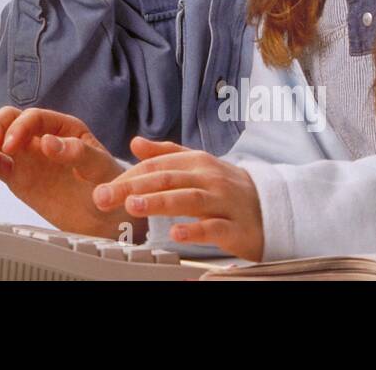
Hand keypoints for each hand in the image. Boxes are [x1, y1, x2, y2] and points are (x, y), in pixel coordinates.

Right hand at [0, 106, 145, 241]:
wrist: (106, 217)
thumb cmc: (109, 185)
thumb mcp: (99, 167)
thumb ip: (76, 153)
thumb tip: (48, 142)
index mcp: (63, 127)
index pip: (34, 117)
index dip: (19, 127)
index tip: (11, 145)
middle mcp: (42, 137)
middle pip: (10, 120)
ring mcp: (28, 156)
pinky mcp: (18, 176)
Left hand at [91, 136, 264, 260]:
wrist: (273, 208)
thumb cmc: (227, 188)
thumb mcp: (198, 165)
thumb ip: (166, 154)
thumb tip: (135, 142)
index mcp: (196, 163)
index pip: (156, 166)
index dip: (128, 176)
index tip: (102, 187)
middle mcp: (208, 178)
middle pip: (167, 179)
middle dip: (133, 187)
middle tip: (105, 196)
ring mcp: (223, 202)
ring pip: (189, 199)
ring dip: (159, 202)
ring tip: (134, 206)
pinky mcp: (236, 227)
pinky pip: (214, 228)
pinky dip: (195, 230)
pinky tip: (175, 233)